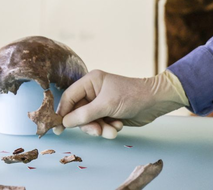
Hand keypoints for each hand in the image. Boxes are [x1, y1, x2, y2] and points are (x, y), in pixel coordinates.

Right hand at [54, 70, 188, 139]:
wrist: (154, 102)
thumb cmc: (131, 96)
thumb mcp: (106, 105)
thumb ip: (84, 114)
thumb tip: (64, 122)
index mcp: (91, 81)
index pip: (69, 97)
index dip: (62, 113)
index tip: (58, 129)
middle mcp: (94, 91)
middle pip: (78, 113)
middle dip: (88, 124)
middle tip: (97, 131)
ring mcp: (101, 103)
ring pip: (89, 122)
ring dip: (100, 128)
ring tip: (113, 130)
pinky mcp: (108, 113)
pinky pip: (99, 125)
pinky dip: (108, 128)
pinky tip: (118, 125)